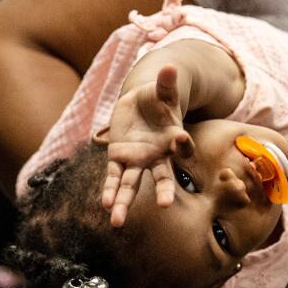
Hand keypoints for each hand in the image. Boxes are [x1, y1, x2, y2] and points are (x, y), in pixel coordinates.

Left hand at [97, 65, 192, 226]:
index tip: (182, 141)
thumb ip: (166, 82)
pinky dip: (108, 190)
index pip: (181, 146)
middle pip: (162, 175)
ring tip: (117, 221)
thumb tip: (169, 66)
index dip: (182, 144)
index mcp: (172, 138)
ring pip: (131, 184)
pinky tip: (104, 205)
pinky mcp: (118, 158)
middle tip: (167, 205)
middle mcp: (156, 155)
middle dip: (164, 190)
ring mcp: (137, 160)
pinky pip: (112, 176)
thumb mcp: (162, 90)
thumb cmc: (157, 98)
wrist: (141, 104)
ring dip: (124, 202)